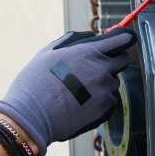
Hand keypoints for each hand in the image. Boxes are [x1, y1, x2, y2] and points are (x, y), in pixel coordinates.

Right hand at [0, 28, 134, 155]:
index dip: (123, 39)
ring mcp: (105, 91)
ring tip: (79, 90)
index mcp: (89, 52)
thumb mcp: (48, 53)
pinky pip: (110, 100)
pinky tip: (81, 103)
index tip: (122, 41)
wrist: (31, 117)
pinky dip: (100, 101)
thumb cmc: (34, 83)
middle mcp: (101, 70)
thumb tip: (88, 38)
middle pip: (123, 60)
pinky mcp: (104, 110)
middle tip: (94, 68)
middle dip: (112, 61)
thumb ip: (72, 42)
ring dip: (103, 83)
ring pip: (113, 82)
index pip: (122, 40)